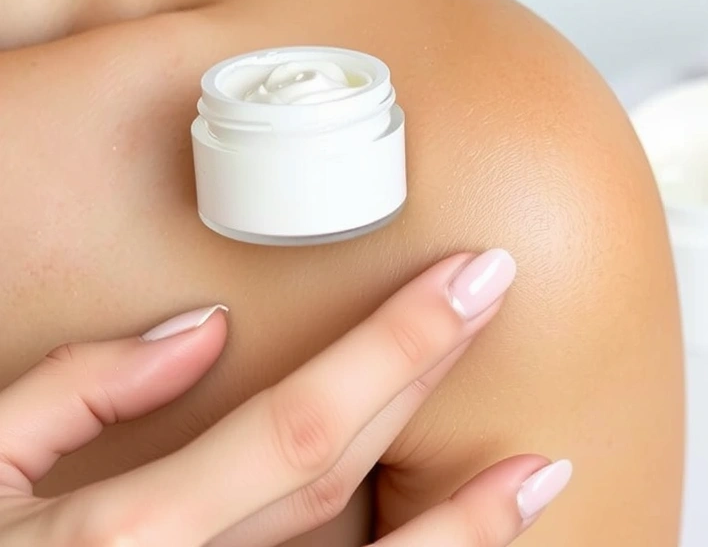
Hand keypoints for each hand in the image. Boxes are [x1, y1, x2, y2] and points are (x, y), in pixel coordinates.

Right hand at [0, 250, 571, 545]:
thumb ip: (75, 394)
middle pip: (342, 475)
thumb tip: (199, 332)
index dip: (396, 345)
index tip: (468, 279)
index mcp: (121, 536)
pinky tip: (461, 546)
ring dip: (465, 531)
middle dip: (428, 380)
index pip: (299, 422)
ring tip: (540, 475)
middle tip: (498, 301)